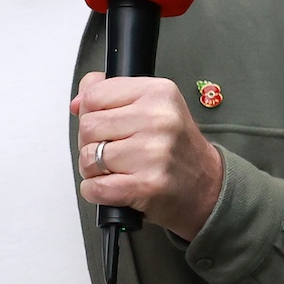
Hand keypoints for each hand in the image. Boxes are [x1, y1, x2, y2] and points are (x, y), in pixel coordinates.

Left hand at [71, 73, 224, 239]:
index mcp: (159, 93)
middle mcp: (159, 119)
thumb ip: (111, 94)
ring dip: (94, 169)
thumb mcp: (153, 105)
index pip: (93, 95)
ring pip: (89, 157)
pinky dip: (95, 191)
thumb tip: (77, 102)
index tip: (106, 124)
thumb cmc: (176, 147)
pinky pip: (95, 187)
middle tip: (113, 150)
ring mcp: (154, 153)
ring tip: (117, 169)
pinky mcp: (147, 185)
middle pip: (88, 127)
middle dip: (91, 143)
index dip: (91, 113)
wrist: (206, 186)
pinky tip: (113, 186)